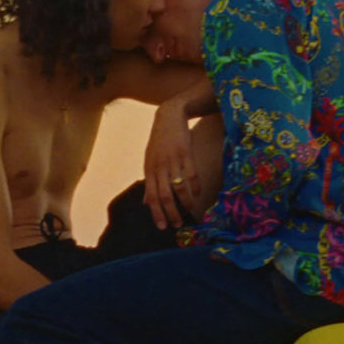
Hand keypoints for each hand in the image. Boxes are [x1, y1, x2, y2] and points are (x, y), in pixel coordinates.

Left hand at [144, 102, 199, 229]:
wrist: (169, 116)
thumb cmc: (160, 142)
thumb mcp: (150, 161)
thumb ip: (150, 182)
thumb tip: (145, 203)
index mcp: (149, 170)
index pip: (152, 197)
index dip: (157, 213)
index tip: (163, 227)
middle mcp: (159, 166)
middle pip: (164, 195)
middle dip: (171, 212)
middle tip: (177, 224)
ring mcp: (172, 159)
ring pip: (179, 187)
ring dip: (185, 202)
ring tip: (189, 211)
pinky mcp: (185, 152)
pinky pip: (191, 173)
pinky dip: (194, 186)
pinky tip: (197, 194)